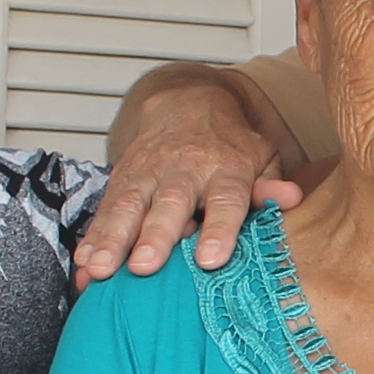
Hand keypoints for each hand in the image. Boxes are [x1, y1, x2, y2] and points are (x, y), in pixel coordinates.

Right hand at [78, 81, 300, 281]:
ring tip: (99, 270)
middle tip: (144, 266)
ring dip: (112, 238)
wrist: (188, 103)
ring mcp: (150, 171)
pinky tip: (82, 263)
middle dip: (155, 235)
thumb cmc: (231, 146)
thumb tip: (291, 199)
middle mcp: (186, 168)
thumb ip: (270, 185)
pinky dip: (92, 236)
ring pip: (129, 203)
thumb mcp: (261, 158)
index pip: (226, 199)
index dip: (219, 228)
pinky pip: (105, 207)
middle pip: (170, 202)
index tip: (210, 258)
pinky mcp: (123, 176)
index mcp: (228, 168)